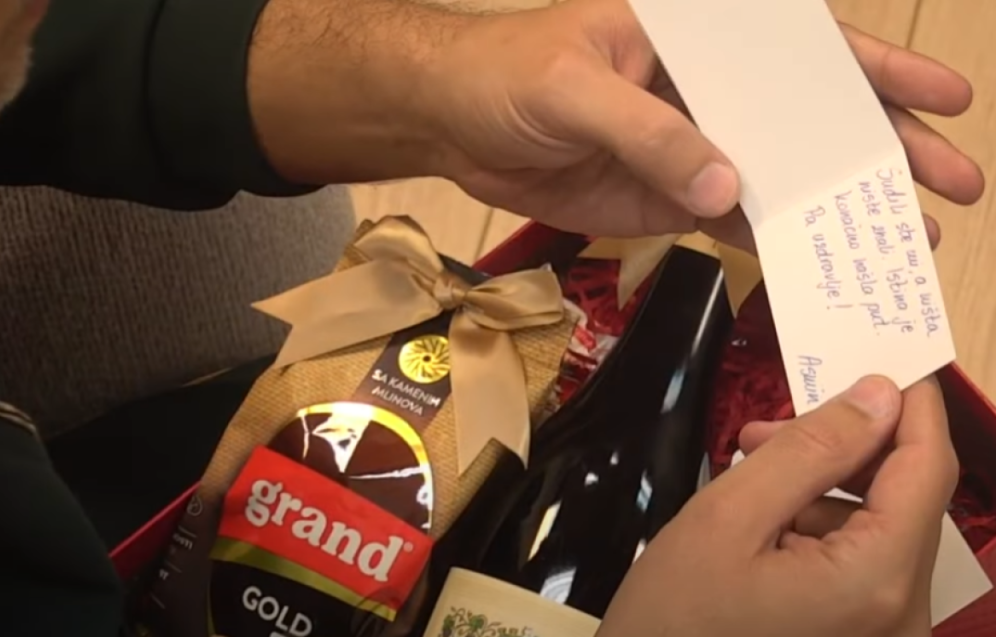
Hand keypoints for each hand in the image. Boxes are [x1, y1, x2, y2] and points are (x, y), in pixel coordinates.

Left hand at [425, 0, 982, 246]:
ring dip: (837, 205)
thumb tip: (727, 186)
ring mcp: (690, 148)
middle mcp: (707, 91)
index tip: (943, 99)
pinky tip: (816, 258)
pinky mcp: (664, 197)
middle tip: (952, 184)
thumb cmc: (505, 72)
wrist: (451, 122)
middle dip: (881, 149)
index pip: (801, 50)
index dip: (875, 72)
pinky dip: (772, 239)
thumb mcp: (576, 86)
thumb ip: (650, 133)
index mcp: (697, 37)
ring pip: (780, 175)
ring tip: (900, 235)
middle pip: (810, 118)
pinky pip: (729, 220)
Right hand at [597, 376, 957, 636]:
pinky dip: (819, 526)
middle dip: (841, 448)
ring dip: (821, 487)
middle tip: (763, 429)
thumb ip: (809, 450)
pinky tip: (763, 519)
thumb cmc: (675, 616)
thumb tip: (878, 394)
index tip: (879, 358)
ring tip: (749, 471)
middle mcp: (901, 614)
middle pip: (902, 498)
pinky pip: (861, 561)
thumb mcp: (729, 516)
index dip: (912, 406)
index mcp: (876, 581)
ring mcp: (884, 631)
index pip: (928, 469)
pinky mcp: (860, 636)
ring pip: (878, 526)